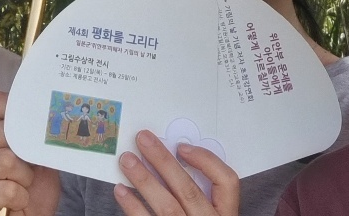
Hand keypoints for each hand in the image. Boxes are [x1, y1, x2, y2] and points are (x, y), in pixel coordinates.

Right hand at [0, 92, 61, 215]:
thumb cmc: (33, 192)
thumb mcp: (40, 158)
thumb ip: (37, 135)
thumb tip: (47, 111)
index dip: (17, 112)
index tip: (32, 129)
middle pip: (5, 132)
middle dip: (26, 156)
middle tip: (28, 172)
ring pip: (7, 161)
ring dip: (25, 180)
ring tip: (22, 189)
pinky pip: (7, 189)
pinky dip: (20, 198)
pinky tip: (15, 204)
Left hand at [113, 130, 239, 215]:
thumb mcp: (211, 213)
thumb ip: (203, 195)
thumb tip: (176, 158)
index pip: (227, 182)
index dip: (205, 160)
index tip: (182, 147)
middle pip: (188, 190)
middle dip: (163, 162)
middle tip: (142, 140)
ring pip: (166, 207)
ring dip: (144, 181)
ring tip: (126, 161)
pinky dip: (133, 208)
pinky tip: (121, 192)